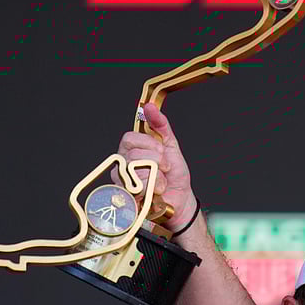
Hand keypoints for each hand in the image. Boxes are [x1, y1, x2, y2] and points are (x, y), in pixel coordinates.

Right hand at [115, 103, 196, 232]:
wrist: (181, 197)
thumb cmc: (174, 174)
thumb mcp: (170, 145)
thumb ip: (160, 125)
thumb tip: (149, 106)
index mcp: (131, 149)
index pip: (129, 138)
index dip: (148, 144)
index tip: (162, 150)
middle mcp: (123, 164)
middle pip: (133, 154)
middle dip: (157, 160)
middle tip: (165, 167)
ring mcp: (123, 181)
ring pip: (136, 170)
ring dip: (157, 175)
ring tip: (162, 181)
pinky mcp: (127, 197)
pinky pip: (138, 186)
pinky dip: (154, 187)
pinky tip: (157, 191)